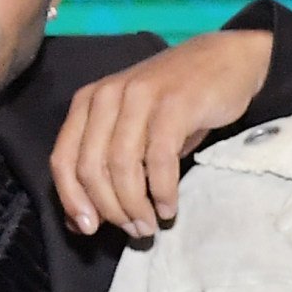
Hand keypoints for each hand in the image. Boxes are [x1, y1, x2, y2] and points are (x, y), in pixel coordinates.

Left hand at [52, 29, 271, 239]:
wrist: (227, 60)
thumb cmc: (177, 103)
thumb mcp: (135, 133)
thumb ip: (105, 169)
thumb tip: (80, 223)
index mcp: (88, 101)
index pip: (63, 159)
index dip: (72, 200)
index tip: (89, 230)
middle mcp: (107, 96)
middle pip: (91, 168)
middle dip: (109, 209)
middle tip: (133, 231)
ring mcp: (140, 96)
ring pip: (121, 166)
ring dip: (135, 205)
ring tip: (149, 225)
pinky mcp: (174, 103)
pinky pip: (159, 158)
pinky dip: (162, 190)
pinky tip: (169, 206)